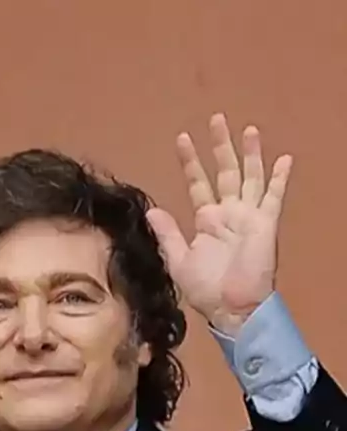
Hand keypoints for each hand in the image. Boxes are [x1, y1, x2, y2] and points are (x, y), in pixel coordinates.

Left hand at [146, 113, 292, 335]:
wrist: (231, 307)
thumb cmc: (205, 289)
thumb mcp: (178, 259)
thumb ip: (167, 233)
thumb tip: (152, 210)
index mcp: (206, 220)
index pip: (197, 183)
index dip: (191, 162)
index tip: (183, 139)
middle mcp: (228, 213)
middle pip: (224, 171)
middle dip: (220, 146)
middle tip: (216, 120)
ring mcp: (248, 216)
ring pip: (249, 176)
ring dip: (249, 153)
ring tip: (247, 129)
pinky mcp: (265, 223)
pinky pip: (274, 196)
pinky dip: (279, 177)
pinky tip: (283, 158)